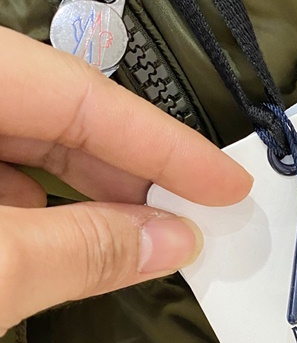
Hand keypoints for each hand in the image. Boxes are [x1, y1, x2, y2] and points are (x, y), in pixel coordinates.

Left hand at [0, 27, 251, 333]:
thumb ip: (83, 248)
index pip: (80, 94)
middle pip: (50, 111)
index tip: (229, 185)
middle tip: (192, 214)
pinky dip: (26, 209)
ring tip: (135, 234)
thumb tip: (175, 241)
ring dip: (78, 191)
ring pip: (15, 141)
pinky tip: (53, 243)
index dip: (163, 144)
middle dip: (125, 169)